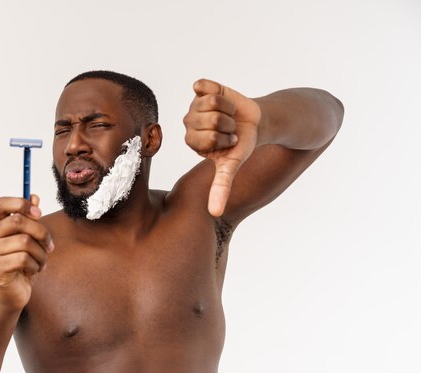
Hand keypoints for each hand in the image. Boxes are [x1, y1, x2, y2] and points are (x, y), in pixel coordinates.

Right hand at [0, 195, 53, 310]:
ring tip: (41, 262)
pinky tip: (33, 271)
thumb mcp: (26, 241)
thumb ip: (28, 220)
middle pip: (18, 221)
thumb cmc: (19, 266)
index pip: (1, 203)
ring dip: (41, 253)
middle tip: (49, 246)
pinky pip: (24, 259)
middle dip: (41, 232)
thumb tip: (34, 197)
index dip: (21, 204)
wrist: (9, 297)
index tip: (38, 213)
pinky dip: (36, 265)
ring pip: (25, 241)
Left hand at [183, 79, 261, 216]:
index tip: (229, 141)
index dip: (225, 138)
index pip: (207, 137)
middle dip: (227, 124)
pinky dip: (221, 92)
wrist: (255, 123)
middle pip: (209, 119)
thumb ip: (220, 187)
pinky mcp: (201, 89)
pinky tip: (224, 100)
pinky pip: (205, 86)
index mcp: (192, 141)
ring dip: (228, 109)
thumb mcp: (231, 166)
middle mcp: (189, 123)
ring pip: (211, 102)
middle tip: (230, 128)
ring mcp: (194, 105)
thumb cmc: (241, 145)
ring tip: (229, 115)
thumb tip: (215, 213)